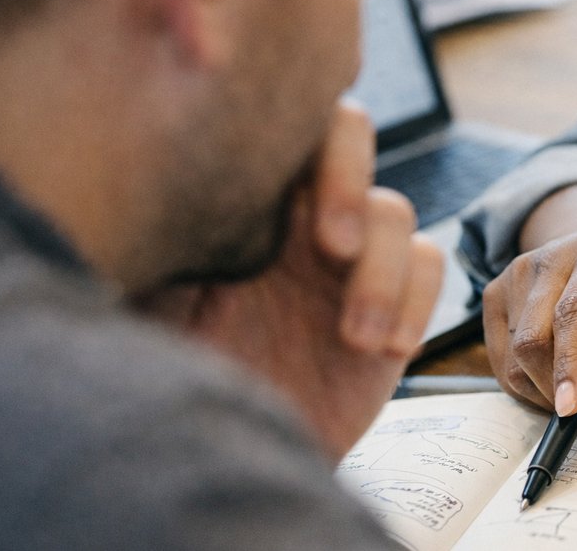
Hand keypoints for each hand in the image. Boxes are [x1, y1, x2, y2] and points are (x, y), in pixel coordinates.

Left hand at [138, 103, 442, 460]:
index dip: (292, 126)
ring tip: (355, 336)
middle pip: (347, 137)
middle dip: (347, 181)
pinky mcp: (394, 306)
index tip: (275, 192)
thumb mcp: (146, 299)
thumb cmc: (170, 375)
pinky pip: (429, 267)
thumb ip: (159, 238)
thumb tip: (153, 180)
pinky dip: (418, 300)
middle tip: (332, 247)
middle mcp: (298, 216)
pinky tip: (387, 348)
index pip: (274, 123)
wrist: (218, 455)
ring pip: (394, 213)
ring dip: (382, 272)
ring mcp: (350, 259)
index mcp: (240, 198)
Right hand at [483, 183, 576, 424]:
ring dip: (546, 394)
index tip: (573, 408)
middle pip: (534, 341)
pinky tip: (558, 380)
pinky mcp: (495, 295)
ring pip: (513, 358)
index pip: (574, 312)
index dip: (571, 363)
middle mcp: (548, 260)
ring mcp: (515, 276)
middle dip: (561, 392)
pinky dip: (529, 385)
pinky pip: (501, 360)